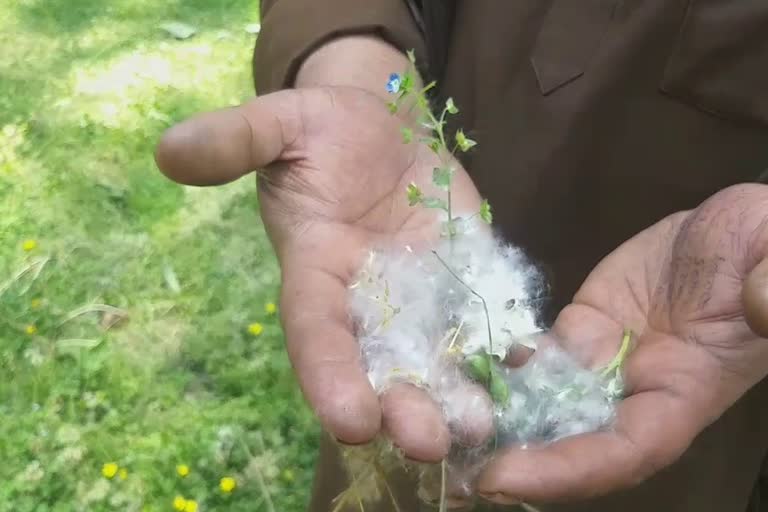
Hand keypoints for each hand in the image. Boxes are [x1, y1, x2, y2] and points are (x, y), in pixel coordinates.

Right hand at [154, 85, 485, 461]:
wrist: (384, 127)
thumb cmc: (325, 128)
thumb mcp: (282, 124)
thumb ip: (237, 140)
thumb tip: (168, 151)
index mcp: (315, 272)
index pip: (316, 333)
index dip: (329, 376)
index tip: (350, 421)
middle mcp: (366, 301)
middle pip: (380, 364)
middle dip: (402, 406)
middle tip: (429, 443)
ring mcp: (420, 296)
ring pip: (434, 358)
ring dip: (456, 395)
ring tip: (480, 428)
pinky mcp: (466, 281)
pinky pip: (486, 322)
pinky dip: (506, 350)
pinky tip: (528, 372)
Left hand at [476, 184, 767, 505]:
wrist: (733, 229)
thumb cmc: (762, 243)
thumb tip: (759, 304)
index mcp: (683, 389)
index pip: (626, 449)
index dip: (569, 470)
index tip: (507, 478)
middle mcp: (634, 389)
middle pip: (572, 440)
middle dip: (517, 460)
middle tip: (452, 471)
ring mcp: (603, 358)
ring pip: (546, 401)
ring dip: (498, 419)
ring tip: (434, 426)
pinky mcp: (581, 326)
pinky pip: (538, 354)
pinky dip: (501, 365)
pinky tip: (454, 368)